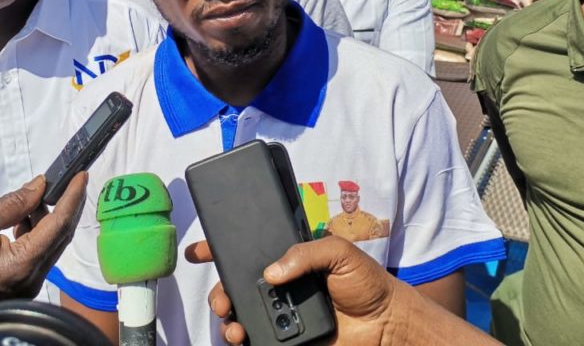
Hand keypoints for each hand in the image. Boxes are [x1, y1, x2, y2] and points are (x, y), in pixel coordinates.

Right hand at [0, 172, 86, 340]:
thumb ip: (13, 203)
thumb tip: (40, 186)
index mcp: (21, 265)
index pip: (58, 225)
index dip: (72, 197)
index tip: (81, 175)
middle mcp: (30, 280)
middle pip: (60, 236)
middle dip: (64, 206)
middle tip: (66, 180)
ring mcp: (25, 287)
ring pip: (49, 246)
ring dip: (47, 220)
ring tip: (33, 198)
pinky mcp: (17, 289)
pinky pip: (37, 256)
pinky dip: (35, 234)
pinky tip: (23, 218)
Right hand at [187, 236, 400, 344]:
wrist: (385, 323)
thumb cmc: (366, 281)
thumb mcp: (340, 251)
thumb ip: (305, 253)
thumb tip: (271, 272)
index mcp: (289, 259)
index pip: (249, 249)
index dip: (220, 248)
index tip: (198, 251)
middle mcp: (279, 285)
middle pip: (235, 284)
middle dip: (218, 289)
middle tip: (222, 297)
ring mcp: (280, 313)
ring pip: (240, 313)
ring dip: (226, 316)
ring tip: (231, 322)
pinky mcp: (284, 339)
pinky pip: (256, 339)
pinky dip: (242, 338)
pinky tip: (241, 337)